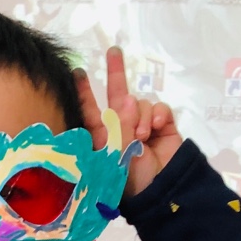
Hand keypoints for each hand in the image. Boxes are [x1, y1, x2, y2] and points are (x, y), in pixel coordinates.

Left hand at [75, 46, 182, 199]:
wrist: (163, 190)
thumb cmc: (133, 180)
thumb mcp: (118, 156)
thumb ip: (121, 127)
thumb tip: (128, 98)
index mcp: (105, 138)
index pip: (91, 111)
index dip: (85, 93)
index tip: (78, 72)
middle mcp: (122, 128)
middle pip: (117, 94)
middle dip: (116, 72)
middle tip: (113, 51)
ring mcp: (143, 125)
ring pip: (139, 102)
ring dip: (140, 116)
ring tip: (143, 136)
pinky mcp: (163, 124)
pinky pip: (158, 107)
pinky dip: (158, 114)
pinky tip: (157, 127)